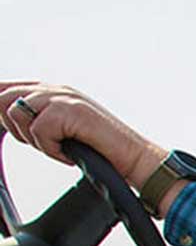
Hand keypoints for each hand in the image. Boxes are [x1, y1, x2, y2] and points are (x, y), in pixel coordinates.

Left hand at [0, 81, 163, 186]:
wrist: (134, 157)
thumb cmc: (101, 149)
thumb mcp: (61, 130)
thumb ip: (35, 118)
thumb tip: (4, 116)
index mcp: (51, 90)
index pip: (5, 88)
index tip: (9, 127)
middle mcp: (56, 89)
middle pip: (3, 97)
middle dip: (16, 128)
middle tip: (43, 143)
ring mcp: (64, 97)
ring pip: (18, 113)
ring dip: (35, 139)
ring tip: (59, 147)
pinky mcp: (71, 110)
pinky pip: (40, 131)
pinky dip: (52, 149)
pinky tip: (69, 152)